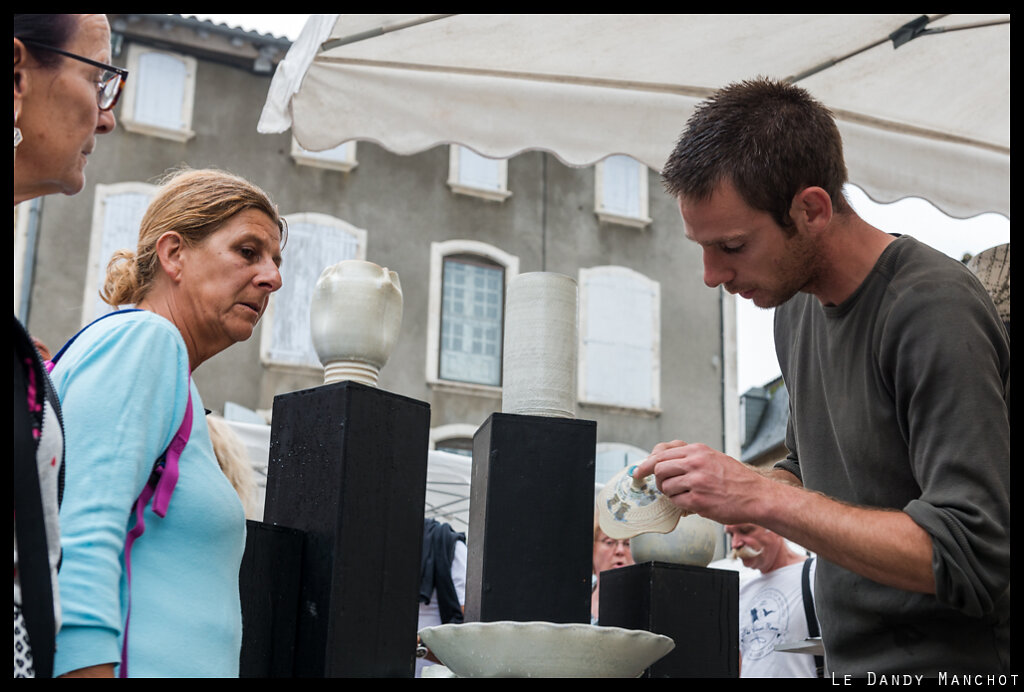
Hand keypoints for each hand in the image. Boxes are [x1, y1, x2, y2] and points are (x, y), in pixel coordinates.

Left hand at [633, 441, 769, 524]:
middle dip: (656, 480)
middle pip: (658, 468)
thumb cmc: (734, 478)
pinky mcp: (698, 501)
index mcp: (697, 450)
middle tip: (662, 486)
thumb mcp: (712, 457)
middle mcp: (695, 463)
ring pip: (665, 487)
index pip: (660, 453)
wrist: (756, 496)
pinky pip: (675, 502)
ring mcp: (696, 482)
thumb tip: (659, 458)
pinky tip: (692, 503)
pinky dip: (679, 504)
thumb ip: (688, 456)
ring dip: (669, 493)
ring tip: (684, 495)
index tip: (638, 472)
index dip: (646, 464)